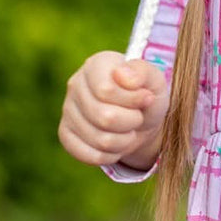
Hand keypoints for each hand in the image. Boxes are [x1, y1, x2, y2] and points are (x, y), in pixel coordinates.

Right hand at [59, 51, 169, 167]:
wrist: (141, 118)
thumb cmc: (146, 94)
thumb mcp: (154, 80)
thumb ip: (143, 72)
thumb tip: (122, 75)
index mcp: (96, 64)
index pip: (106, 91)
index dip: (133, 100)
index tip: (146, 97)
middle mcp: (75, 84)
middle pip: (105, 117)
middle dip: (132, 121)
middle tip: (137, 116)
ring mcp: (67, 110)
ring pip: (100, 140)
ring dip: (125, 140)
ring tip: (129, 129)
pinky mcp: (65, 134)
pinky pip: (90, 155)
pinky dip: (112, 155)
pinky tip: (117, 143)